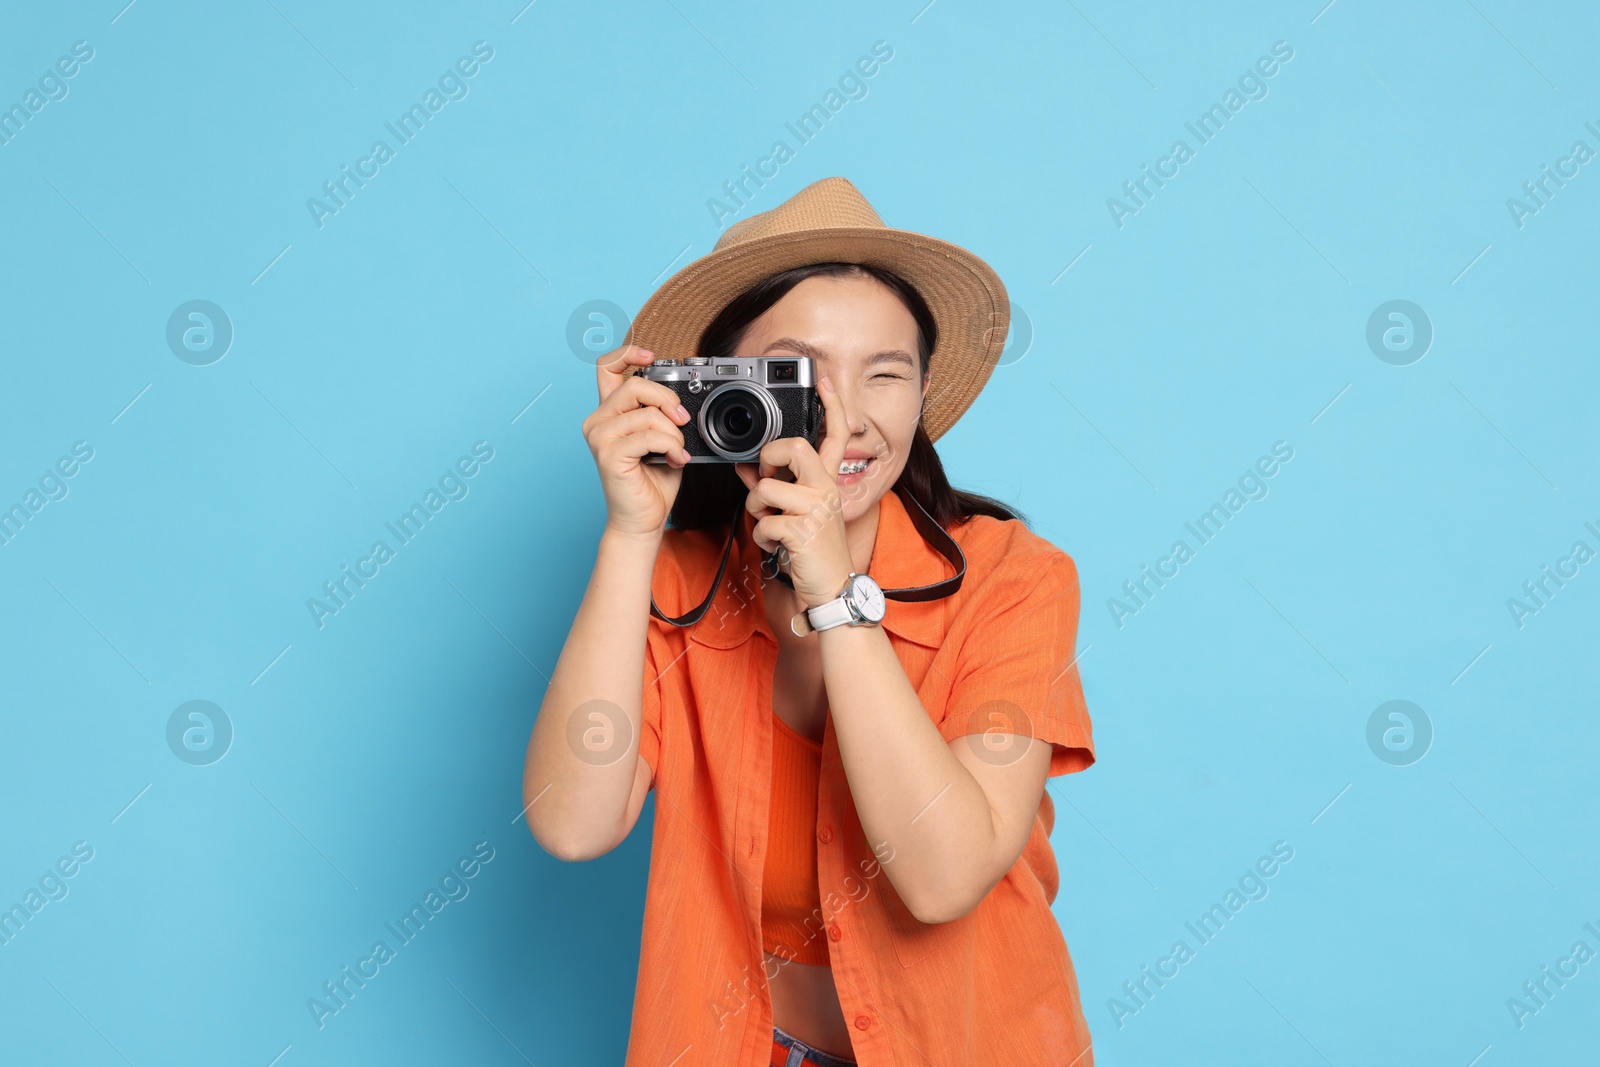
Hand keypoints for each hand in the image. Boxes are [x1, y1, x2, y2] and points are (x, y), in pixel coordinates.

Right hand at [584, 344, 693, 538]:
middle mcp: (599, 420)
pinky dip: (671, 447)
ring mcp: (600, 437)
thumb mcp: (663, 439)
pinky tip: (676, 460)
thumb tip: (682, 401)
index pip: (607, 368)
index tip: (651, 357)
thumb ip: (663, 415)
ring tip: (678, 451)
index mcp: (610, 413)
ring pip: (647, 413)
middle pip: (635, 385)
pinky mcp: (608, 454)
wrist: (642, 519)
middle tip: (683, 421)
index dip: (628, 354)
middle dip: (668, 399)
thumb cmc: (653, 481)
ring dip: (674, 432)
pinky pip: (648, 436)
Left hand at [733, 374, 855, 609]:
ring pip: (766, 489)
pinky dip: (760, 536)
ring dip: (756, 509)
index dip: (831, 406)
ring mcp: (817, 510)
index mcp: (827, 482)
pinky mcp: (803, 532)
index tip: (822, 381)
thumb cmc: (812, 551)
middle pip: (795, 446)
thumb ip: (774, 487)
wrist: (830, 588)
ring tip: (770, 524)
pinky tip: (775, 545)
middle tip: (767, 478)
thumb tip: (746, 468)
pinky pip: (763, 522)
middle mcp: (827, 489)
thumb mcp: (796, 514)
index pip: (835, 436)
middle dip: (770, 458)